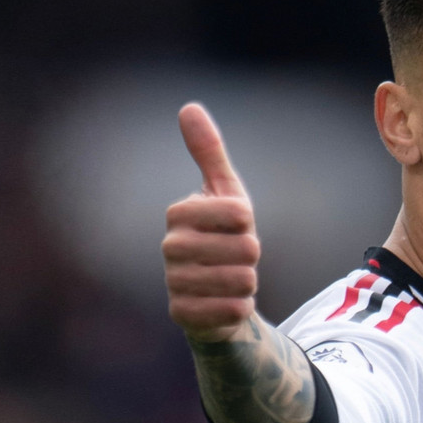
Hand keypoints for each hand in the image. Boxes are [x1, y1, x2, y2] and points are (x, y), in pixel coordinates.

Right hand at [162, 103, 259, 342]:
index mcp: (179, 213)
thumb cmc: (224, 235)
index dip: (248, 220)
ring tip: (233, 279)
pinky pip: (234, 310)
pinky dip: (241, 307)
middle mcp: (170, 247)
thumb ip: (209, 152)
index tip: (236, 224)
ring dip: (249, 281)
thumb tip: (189, 106)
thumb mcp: (225, 192)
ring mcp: (174, 283)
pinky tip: (227, 303)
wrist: (216, 291)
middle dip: (252, 254)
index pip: (238, 211)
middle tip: (236, 257)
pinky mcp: (183, 316)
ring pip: (243, 280)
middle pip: (246, 247)